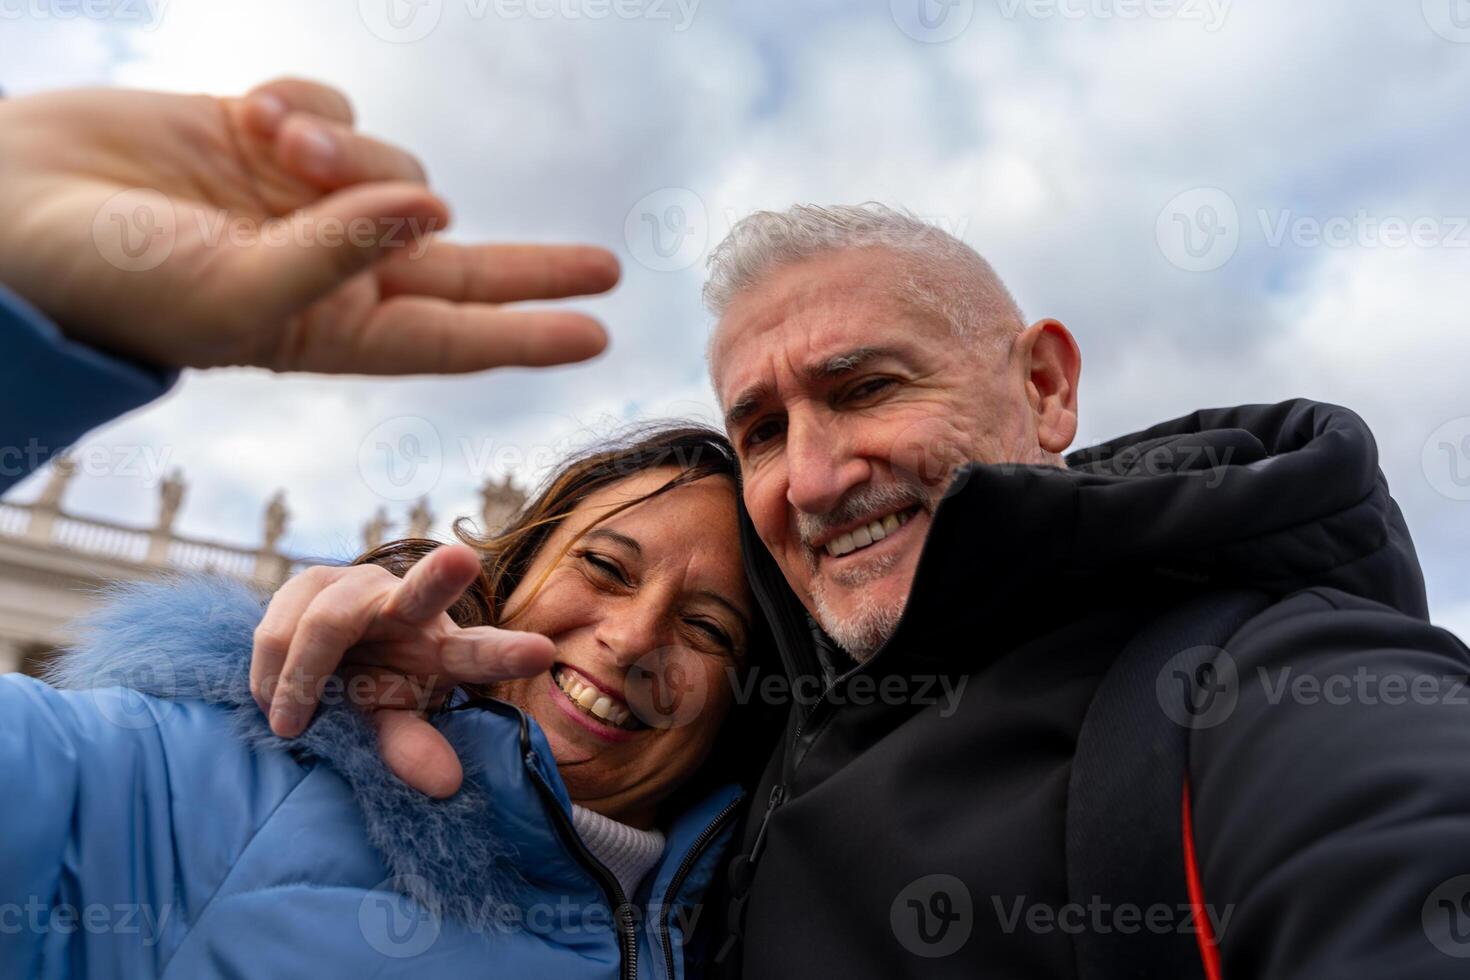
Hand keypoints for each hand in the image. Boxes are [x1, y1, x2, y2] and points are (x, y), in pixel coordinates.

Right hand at [0, 78, 618, 373]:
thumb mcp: (237, 288)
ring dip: (349, 148)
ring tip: (270, 148)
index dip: (525, 333)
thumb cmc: (117, 278)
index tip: (599, 334)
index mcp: (331, 329)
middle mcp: (335, 268)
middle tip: (607, 266)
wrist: (19, 208)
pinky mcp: (277, 137)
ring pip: (394, 164)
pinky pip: (340, 107)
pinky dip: (307, 103)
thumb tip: (437, 209)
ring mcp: (309, 202)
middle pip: (459, 265)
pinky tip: (249, 115)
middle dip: (529, 265)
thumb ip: (339, 254)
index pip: (450, 336)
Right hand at [251, 544, 551, 796]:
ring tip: (290, 724)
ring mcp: (359, 586)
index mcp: (446, 646)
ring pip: (328, 624)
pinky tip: (271, 698)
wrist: (311, 661)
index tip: (542, 653)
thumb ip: (413, 748)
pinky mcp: (310, 582)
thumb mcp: (392, 723)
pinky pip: (279, 629)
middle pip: (425, 590)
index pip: (481, 651)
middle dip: (442, 576)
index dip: (506, 654)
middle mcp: (410, 607)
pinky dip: (271, 674)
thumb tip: (447, 786)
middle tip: (463, 561)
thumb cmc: (370, 692)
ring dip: (302, 680)